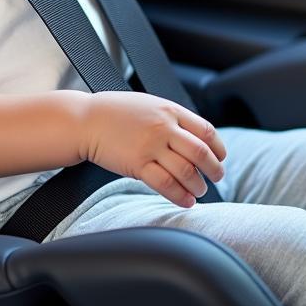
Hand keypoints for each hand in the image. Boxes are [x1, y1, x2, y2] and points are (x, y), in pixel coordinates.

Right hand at [80, 92, 225, 207]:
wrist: (85, 120)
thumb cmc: (116, 112)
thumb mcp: (149, 104)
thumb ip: (172, 118)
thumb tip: (196, 137)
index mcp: (169, 110)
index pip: (206, 130)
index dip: (218, 148)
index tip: (220, 157)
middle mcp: (163, 127)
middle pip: (201, 152)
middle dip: (214, 169)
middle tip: (216, 177)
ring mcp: (150, 146)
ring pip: (186, 171)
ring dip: (198, 185)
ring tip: (199, 191)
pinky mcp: (137, 164)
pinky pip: (166, 184)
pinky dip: (180, 195)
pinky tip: (185, 200)